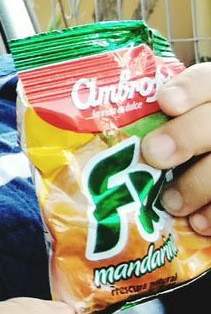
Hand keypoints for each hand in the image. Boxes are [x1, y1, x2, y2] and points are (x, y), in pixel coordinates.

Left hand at [143, 64, 210, 234]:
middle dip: (187, 135)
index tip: (166, 102)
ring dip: (200, 185)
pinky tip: (201, 225)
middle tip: (155, 155)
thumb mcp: (185, 123)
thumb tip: (112, 138)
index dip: (191, 88)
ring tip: (172, 203)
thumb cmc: (192, 143)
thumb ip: (166, 123)